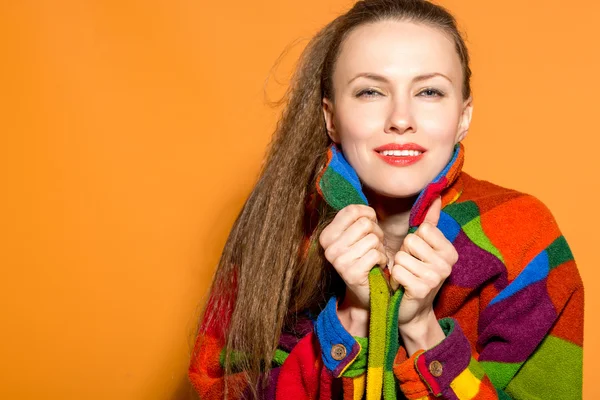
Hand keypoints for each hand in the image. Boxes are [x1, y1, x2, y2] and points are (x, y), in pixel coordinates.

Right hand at [319, 205, 387, 335]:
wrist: (367, 289)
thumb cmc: (365, 256)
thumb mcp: (356, 235)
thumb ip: (357, 219)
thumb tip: (367, 208)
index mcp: (327, 235)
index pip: (351, 210)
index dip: (368, 214)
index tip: (370, 225)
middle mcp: (329, 248)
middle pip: (364, 224)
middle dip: (376, 232)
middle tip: (374, 244)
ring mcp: (338, 261)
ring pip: (372, 238)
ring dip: (380, 247)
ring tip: (375, 255)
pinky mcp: (351, 273)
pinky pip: (376, 254)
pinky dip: (382, 259)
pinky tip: (377, 265)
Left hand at [389, 197, 457, 333]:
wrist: (412, 309)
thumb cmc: (416, 273)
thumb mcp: (425, 248)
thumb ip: (430, 223)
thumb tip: (435, 196)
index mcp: (450, 251)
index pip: (423, 229)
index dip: (413, 241)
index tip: (417, 255)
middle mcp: (446, 264)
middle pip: (411, 241)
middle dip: (404, 253)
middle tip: (410, 267)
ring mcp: (435, 278)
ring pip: (401, 257)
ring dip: (398, 267)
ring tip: (405, 277)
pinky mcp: (421, 290)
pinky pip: (397, 271)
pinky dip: (394, 278)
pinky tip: (402, 286)